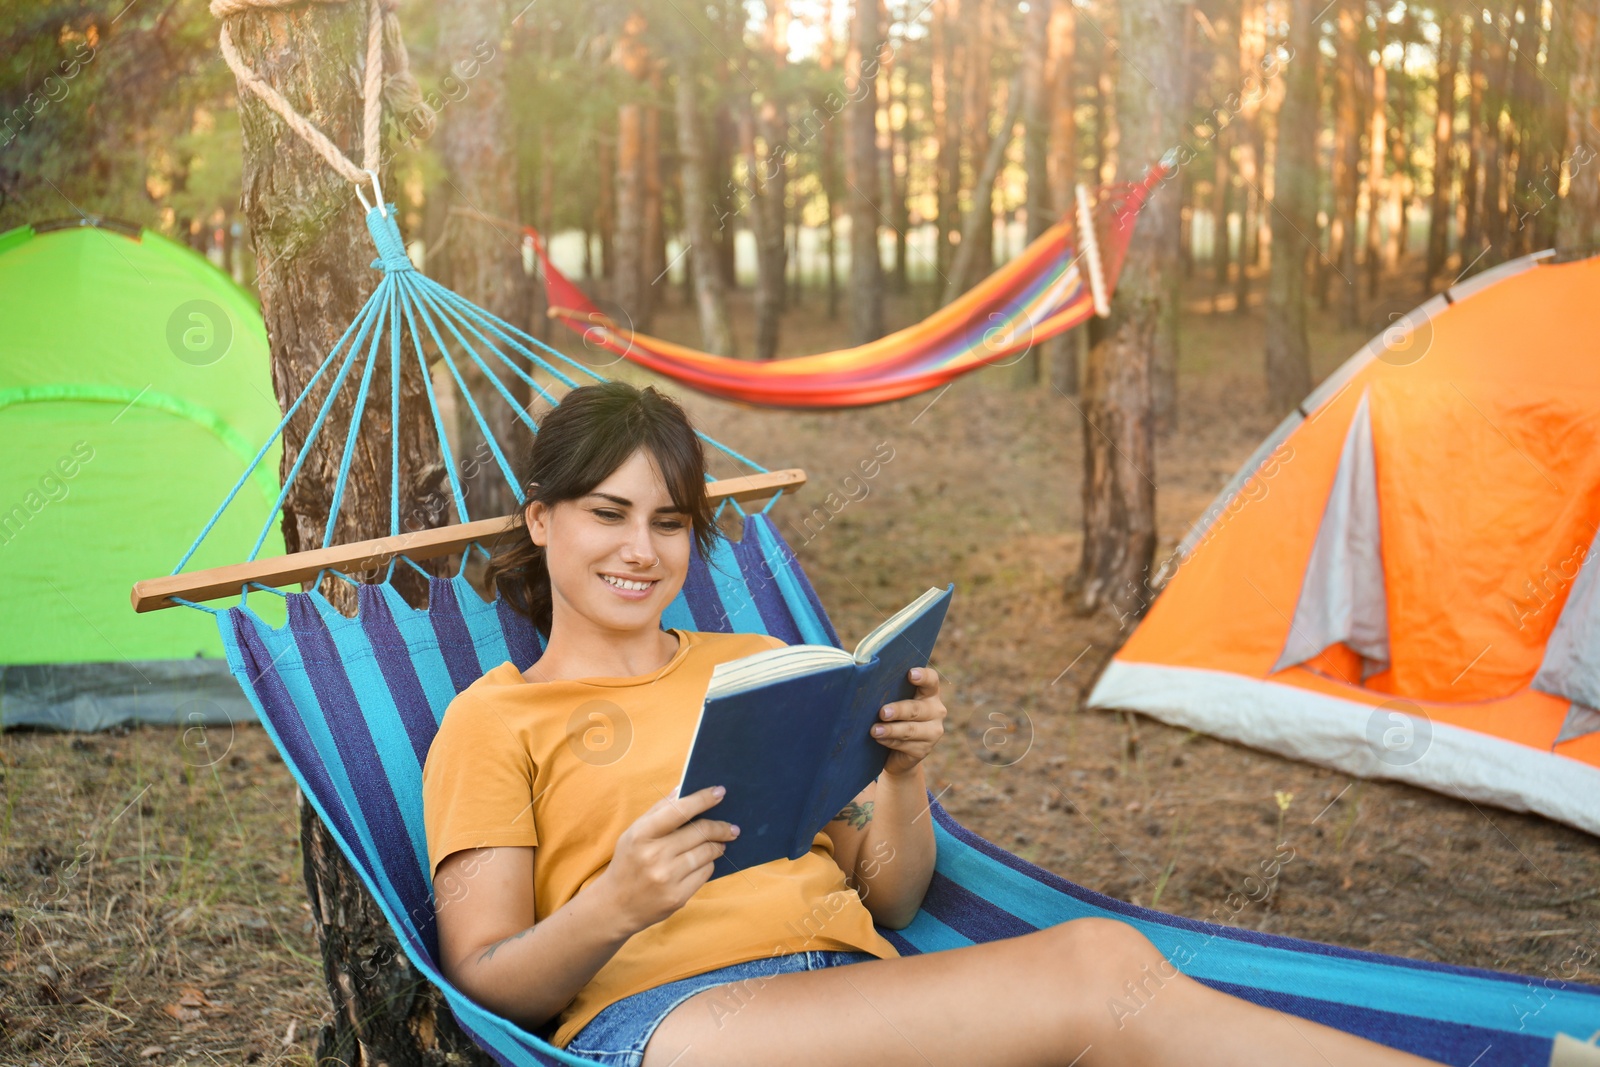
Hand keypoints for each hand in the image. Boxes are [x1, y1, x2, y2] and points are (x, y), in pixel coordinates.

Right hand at [596, 785, 739, 934]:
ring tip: (720, 844)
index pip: (679, 810)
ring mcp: (666, 878)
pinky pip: (705, 873)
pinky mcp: (677, 897)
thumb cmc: (628, 862)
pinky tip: (705, 862)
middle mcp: (654, 855)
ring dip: (717, 846)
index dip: (703, 799)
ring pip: (706, 853)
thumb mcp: (634, 833)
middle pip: (700, 832)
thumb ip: (658, 810)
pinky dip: (708, 865)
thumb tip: (683, 789)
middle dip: (720, 827)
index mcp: (641, 834)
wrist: (616, 906)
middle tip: (731, 827)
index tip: (720, 792)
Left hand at [871, 666, 946, 776]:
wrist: (895, 751)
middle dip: (899, 710)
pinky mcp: (924, 750)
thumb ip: (889, 692)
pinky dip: (890, 741)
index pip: (931, 680)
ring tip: (875, 730)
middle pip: (917, 708)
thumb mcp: (893, 701)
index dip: (923, 676)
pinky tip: (879, 740)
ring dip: (891, 730)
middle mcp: (935, 710)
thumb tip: (867, 684)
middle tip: (883, 712)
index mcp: (929, 693)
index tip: (911, 674)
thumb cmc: (892, 716)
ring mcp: (932, 732)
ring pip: (911, 729)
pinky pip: (905, 745)